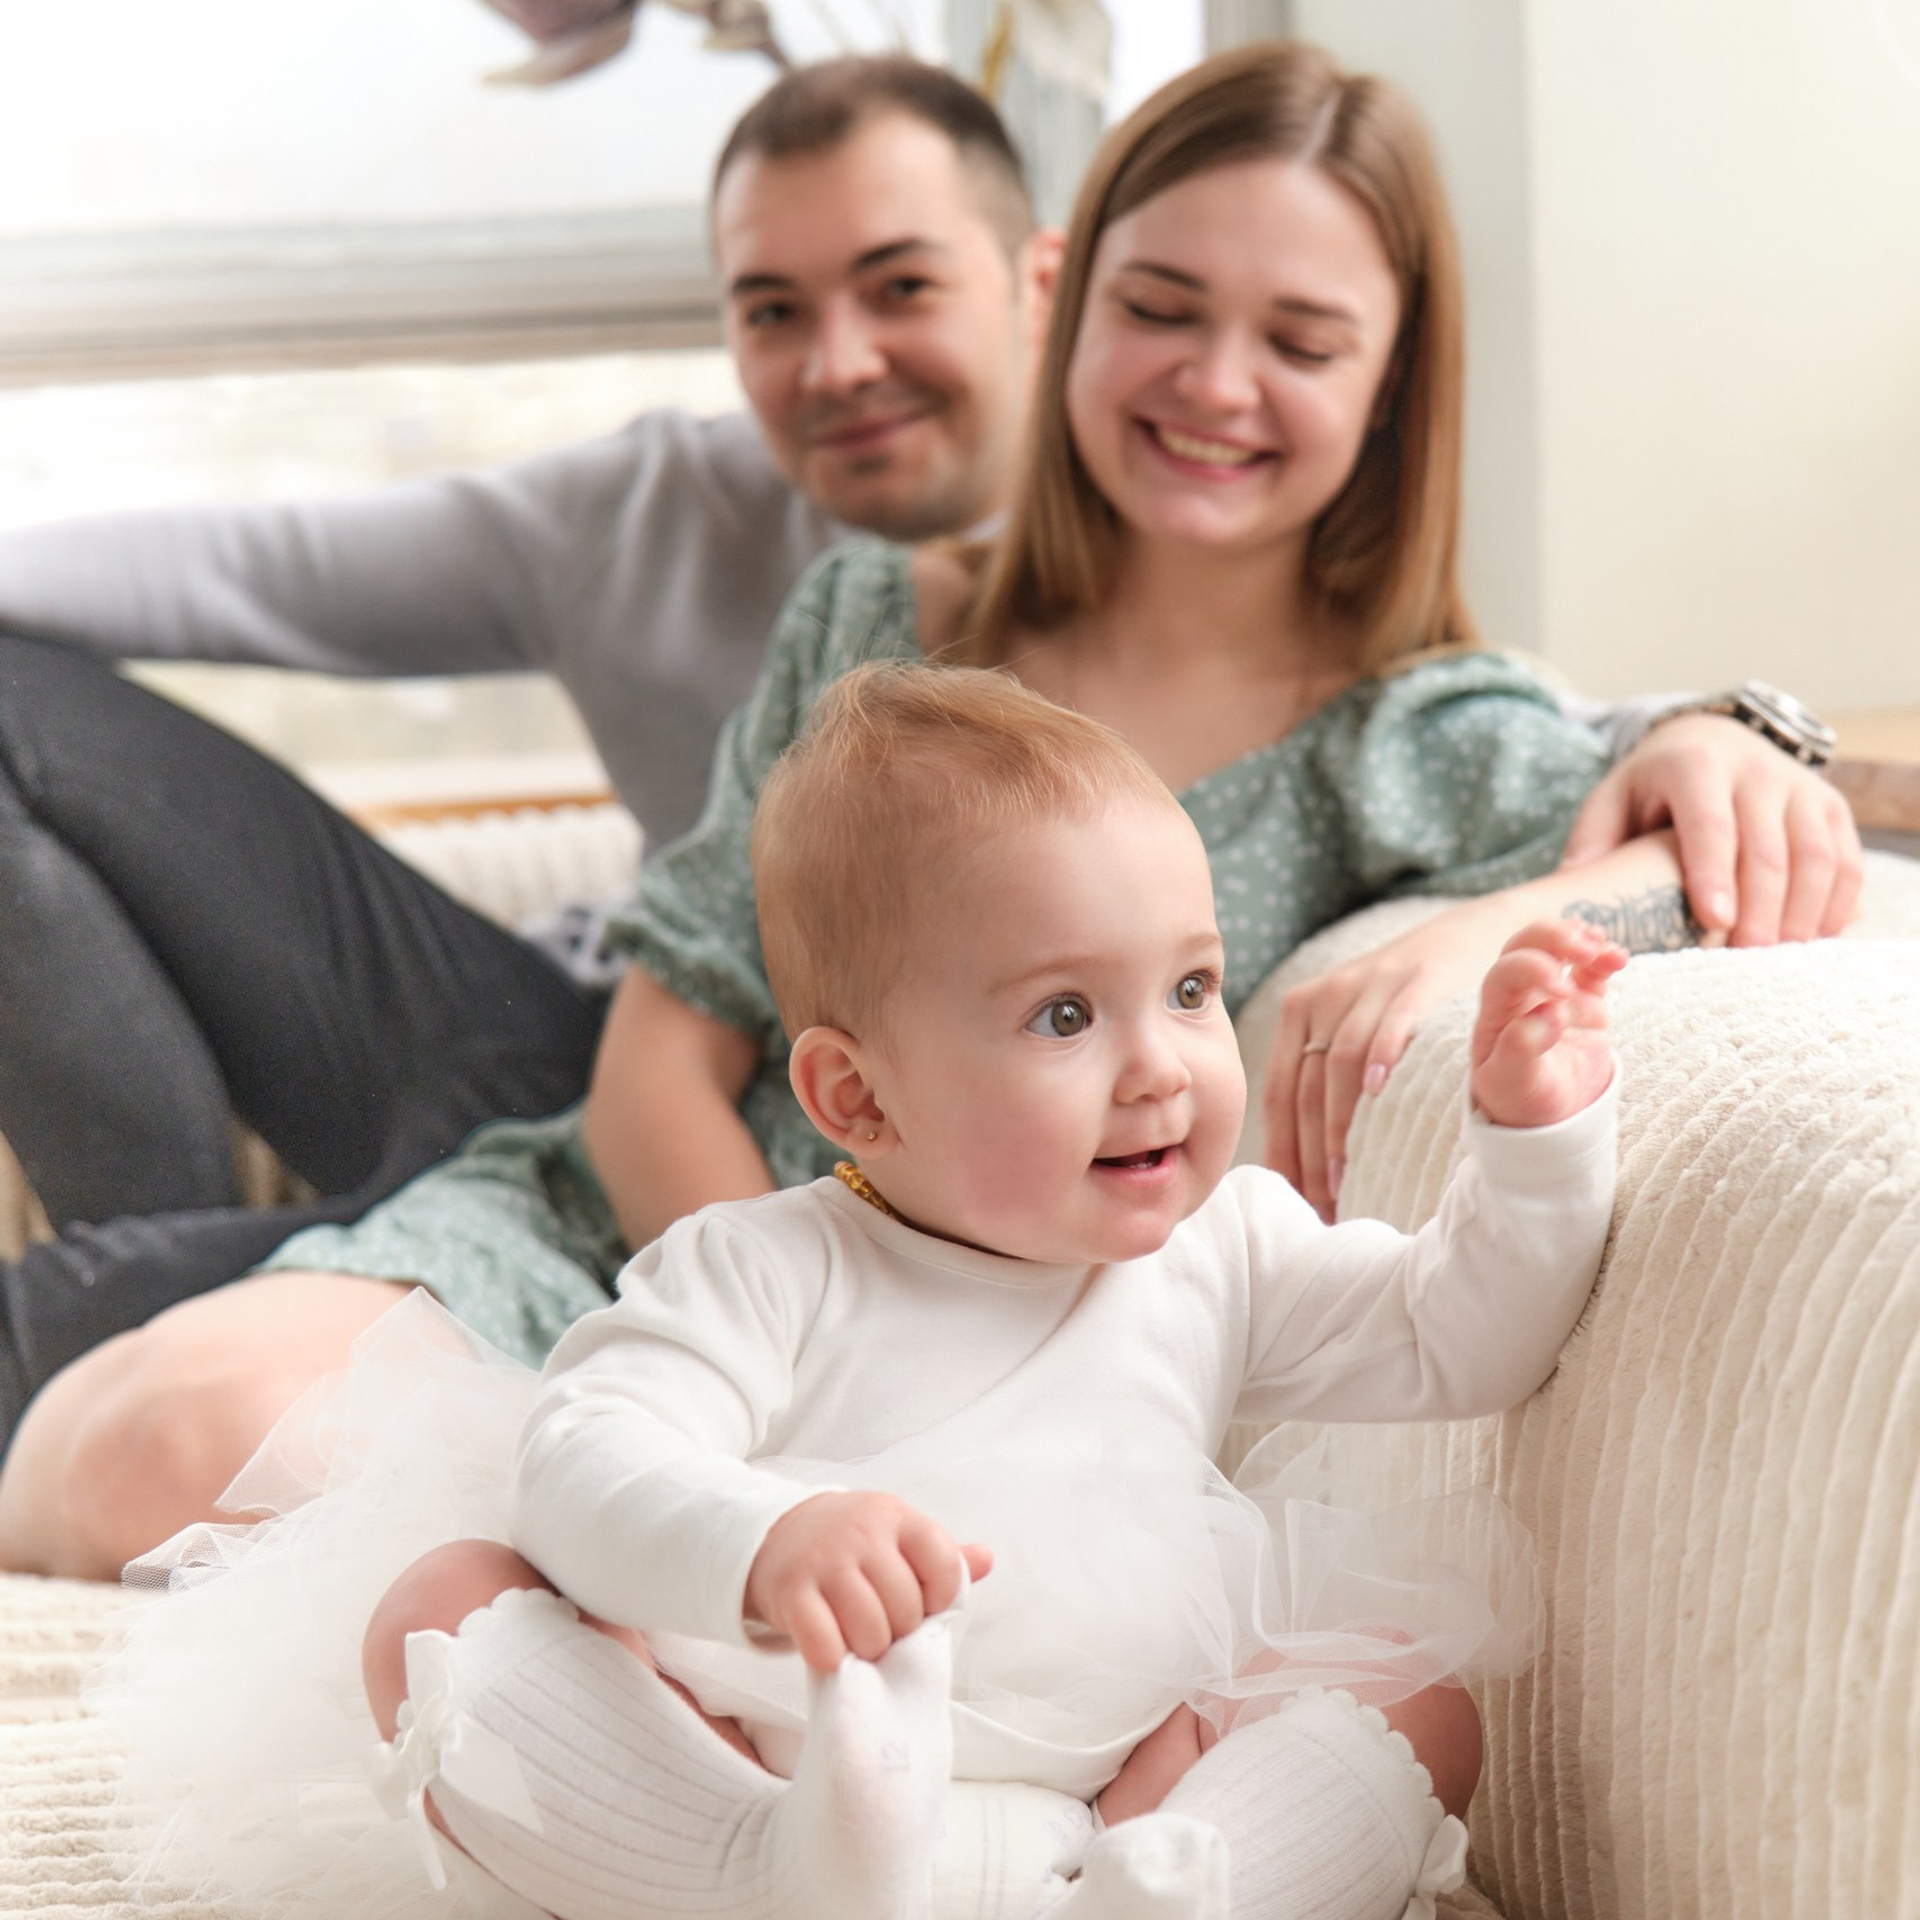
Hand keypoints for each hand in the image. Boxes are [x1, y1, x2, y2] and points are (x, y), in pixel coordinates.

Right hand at [745, 1491, 991, 1672]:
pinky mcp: (791, 1594)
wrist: (777, 1532)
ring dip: (868, 1648)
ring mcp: (824, 1562)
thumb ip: (943, 1555)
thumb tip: (987, 1559)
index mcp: (897, 1518)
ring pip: (871, 1632)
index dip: (941, 1598)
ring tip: (858, 1636)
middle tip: (883, 1623)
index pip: (945, 1564)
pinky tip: (830, 1645)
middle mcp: (862, 1534)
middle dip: (900, 1630)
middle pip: (907, 1608)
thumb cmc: (852, 1545)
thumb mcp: (897, 1537)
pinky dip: (833, 1658)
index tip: (924, 1604)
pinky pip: (825, 1646)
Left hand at [1265, 897, 1516, 1218]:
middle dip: (1311, 1154)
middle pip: (1306, 1089)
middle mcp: (1325, 997)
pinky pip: (1388, 1025)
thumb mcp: (1355, 1025)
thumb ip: (1326, 1077)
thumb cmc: (1407, 999)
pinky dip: (1380, 1062)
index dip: (1284, 1149)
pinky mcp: (1414, 980)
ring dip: (1340, 1128)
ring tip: (1347, 1179)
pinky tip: (1379, 1101)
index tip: (1293, 1200)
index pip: (1280, 1094)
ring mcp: (1369, 986)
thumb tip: (1306, 1165)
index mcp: (1299, 1012)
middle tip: (1324, 1205)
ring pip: (1338, 1066)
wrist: (1472, 933)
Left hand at [1469, 920, 1624, 1127]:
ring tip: (1599, 946)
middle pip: (1528, 945)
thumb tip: (1546, 1014)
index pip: (1507, 972)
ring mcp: (1554, 994)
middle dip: (1554, 937)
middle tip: (1583, 948)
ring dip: (1578, 938)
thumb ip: (1521, 1048)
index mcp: (1496, 1010)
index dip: (1533, 970)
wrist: (1547, 1117)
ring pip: (1559, 948)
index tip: (1563, 993)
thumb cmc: (1519, 1099)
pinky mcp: (1584, 1001)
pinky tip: (1617, 957)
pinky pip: (1592, 969)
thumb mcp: (1511, 1083)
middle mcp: (1521, 994)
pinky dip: (1604, 957)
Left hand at [1560, 714, 1860, 946]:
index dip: (1715, 873)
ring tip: (1778, 959)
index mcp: (1696, 765)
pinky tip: (1813, 940)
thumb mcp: (1612, 799)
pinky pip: (1847, 860)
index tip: (1715, 922)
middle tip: (1743, 960)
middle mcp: (1756, 769)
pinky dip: (1836, 905)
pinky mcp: (1831, 806)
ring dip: (1801, 913)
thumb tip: (1566, 894)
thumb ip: (1591, 841)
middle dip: (1759, 909)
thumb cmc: (1651, 787)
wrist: (1711, 739)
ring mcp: (1801, 786)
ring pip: (1816, 856)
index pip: (1711, 823)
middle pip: (1767, 848)